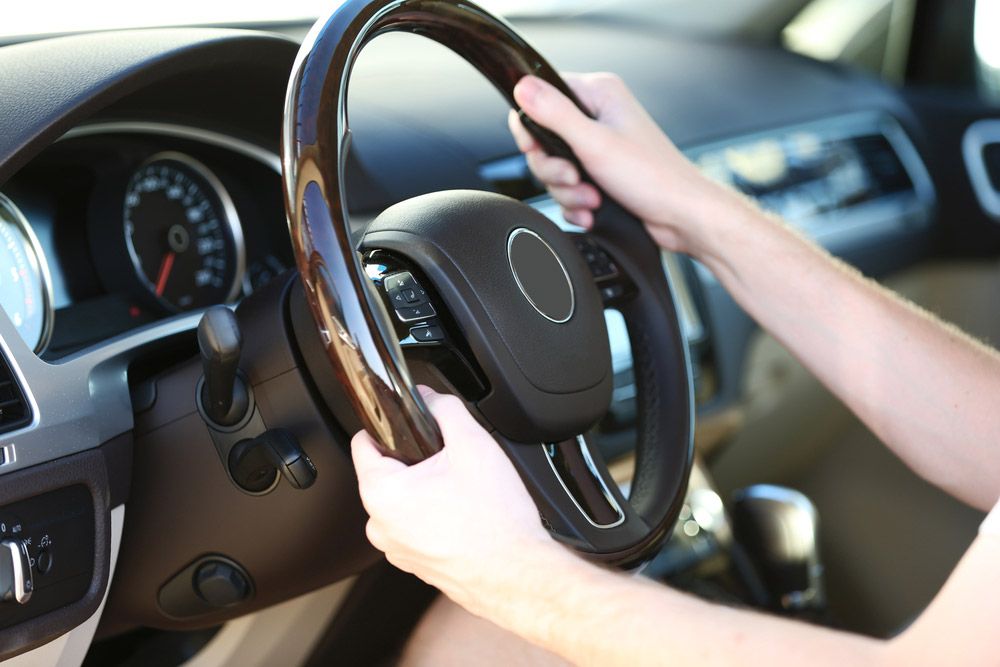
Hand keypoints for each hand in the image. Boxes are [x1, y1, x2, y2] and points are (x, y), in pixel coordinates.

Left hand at [351, 386, 562, 613]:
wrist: (517, 574)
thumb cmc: (495, 522)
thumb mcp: (473, 444)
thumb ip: (445, 409)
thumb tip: (428, 397)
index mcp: (382, 494)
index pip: (364, 442)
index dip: (390, 426)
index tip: (413, 426)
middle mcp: (380, 526)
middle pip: (387, 472)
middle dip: (416, 460)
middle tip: (452, 463)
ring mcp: (396, 549)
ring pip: (403, 500)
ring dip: (426, 490)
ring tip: (462, 494)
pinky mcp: (415, 563)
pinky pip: (415, 526)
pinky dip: (434, 516)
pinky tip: (464, 516)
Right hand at [509, 73, 746, 258]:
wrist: (681, 217)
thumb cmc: (653, 178)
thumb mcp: (594, 143)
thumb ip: (554, 114)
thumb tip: (522, 87)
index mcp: (599, 94)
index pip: (540, 97)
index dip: (532, 128)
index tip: (541, 149)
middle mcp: (598, 117)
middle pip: (543, 141)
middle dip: (555, 170)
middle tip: (575, 179)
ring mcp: (599, 148)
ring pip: (555, 170)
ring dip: (568, 192)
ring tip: (592, 200)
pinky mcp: (601, 175)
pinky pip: (569, 190)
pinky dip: (577, 205)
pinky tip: (593, 211)